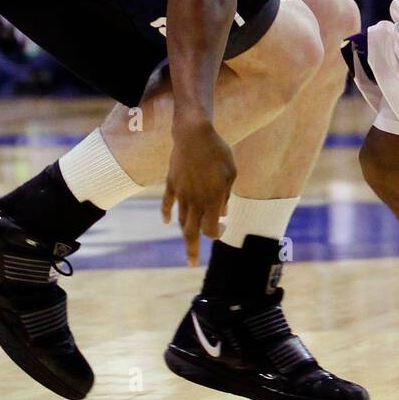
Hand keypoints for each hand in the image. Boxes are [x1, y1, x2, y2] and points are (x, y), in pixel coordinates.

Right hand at [162, 122, 235, 266]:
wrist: (194, 135)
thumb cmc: (218, 153)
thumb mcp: (231, 173)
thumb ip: (226, 195)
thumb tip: (223, 212)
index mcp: (212, 200)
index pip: (211, 229)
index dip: (217, 234)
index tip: (223, 229)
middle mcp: (194, 201)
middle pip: (191, 232)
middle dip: (191, 250)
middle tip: (191, 264)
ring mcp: (181, 193)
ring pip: (180, 220)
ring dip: (184, 231)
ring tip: (188, 240)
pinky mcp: (172, 183)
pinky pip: (168, 203)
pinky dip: (167, 213)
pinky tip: (167, 221)